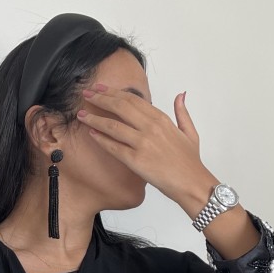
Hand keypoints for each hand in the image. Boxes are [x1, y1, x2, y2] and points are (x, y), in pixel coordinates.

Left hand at [76, 82, 210, 206]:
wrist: (192, 183)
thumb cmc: (190, 162)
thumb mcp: (190, 132)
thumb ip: (182, 112)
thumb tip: (181, 94)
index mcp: (161, 119)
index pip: (132, 99)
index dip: (114, 92)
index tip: (101, 89)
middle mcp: (150, 127)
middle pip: (120, 107)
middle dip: (100, 98)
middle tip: (86, 94)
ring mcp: (142, 143)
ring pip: (113, 126)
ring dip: (94, 118)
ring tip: (81, 114)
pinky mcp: (136, 160)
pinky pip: (114, 147)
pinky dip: (101, 139)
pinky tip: (91, 133)